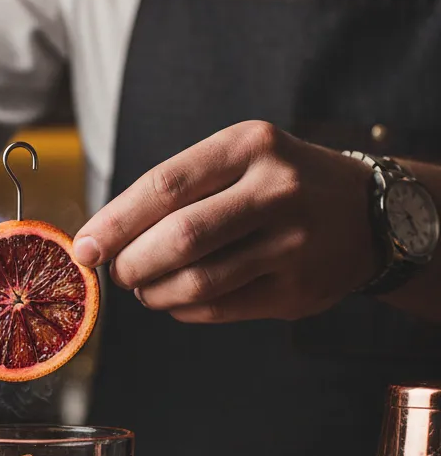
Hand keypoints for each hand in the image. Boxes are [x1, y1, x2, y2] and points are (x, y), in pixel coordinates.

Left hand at [72, 121, 378, 322]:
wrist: (371, 214)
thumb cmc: (278, 185)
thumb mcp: (238, 159)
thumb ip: (175, 191)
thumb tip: (100, 237)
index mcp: (250, 146)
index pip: (164, 186)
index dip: (115, 222)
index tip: (83, 247)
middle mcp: (277, 190)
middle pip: (179, 238)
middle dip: (132, 263)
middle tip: (117, 272)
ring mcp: (293, 243)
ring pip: (197, 282)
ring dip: (154, 292)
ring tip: (144, 288)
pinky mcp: (298, 289)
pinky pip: (219, 309)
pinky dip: (182, 309)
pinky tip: (177, 298)